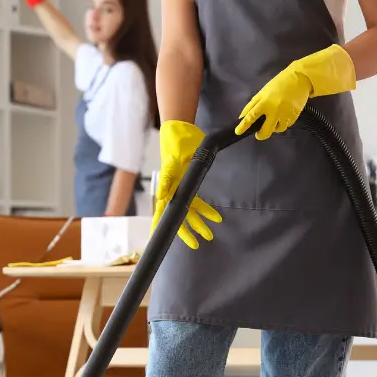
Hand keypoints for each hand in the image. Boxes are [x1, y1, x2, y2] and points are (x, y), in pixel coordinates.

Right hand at [152, 121, 221, 249]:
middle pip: (178, 217)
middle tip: (196, 244)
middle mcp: (172, 191)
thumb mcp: (171, 161)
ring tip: (210, 235)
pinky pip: (198, 202)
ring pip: (189, 212)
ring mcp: (181, 189)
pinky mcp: (190, 184)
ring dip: (199, 224)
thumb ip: (166, 179)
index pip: (161, 212)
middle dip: (187, 231)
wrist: (182, 131)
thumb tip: (160, 197)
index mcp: (165, 188)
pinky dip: (206, 211)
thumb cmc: (175, 145)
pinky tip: (216, 218)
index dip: (162, 227)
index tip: (162, 239)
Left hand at [236, 44, 355, 139]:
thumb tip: (243, 117)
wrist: (299, 79)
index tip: (238, 132)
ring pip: (277, 130)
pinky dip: (284, 122)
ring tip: (275, 119)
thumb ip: (253, 105)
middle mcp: (274, 111)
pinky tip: (285, 114)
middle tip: (259, 134)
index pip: (251, 117)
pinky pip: (287, 125)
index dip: (243, 126)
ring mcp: (285, 115)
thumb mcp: (263, 92)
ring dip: (274, 127)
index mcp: (264, 102)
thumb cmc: (278, 84)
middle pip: (265, 131)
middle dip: (261, 135)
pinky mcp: (295, 117)